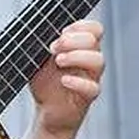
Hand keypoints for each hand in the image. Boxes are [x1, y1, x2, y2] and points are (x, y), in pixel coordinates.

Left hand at [29, 19, 104, 133]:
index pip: (94, 29)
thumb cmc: (45, 83)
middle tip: (53, 48)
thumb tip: (40, 31)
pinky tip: (64, 81)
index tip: (61, 32)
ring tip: (58, 61)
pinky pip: (93, 87)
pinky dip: (78, 82)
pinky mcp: (87, 97)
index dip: (81, 26)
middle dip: (73, 40)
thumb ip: (44, 45)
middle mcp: (89, 61)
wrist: (46, 112)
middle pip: (94, 41)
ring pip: (98, 61)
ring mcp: (90, 78)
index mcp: (81, 48)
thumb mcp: (40, 60)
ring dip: (77, 56)